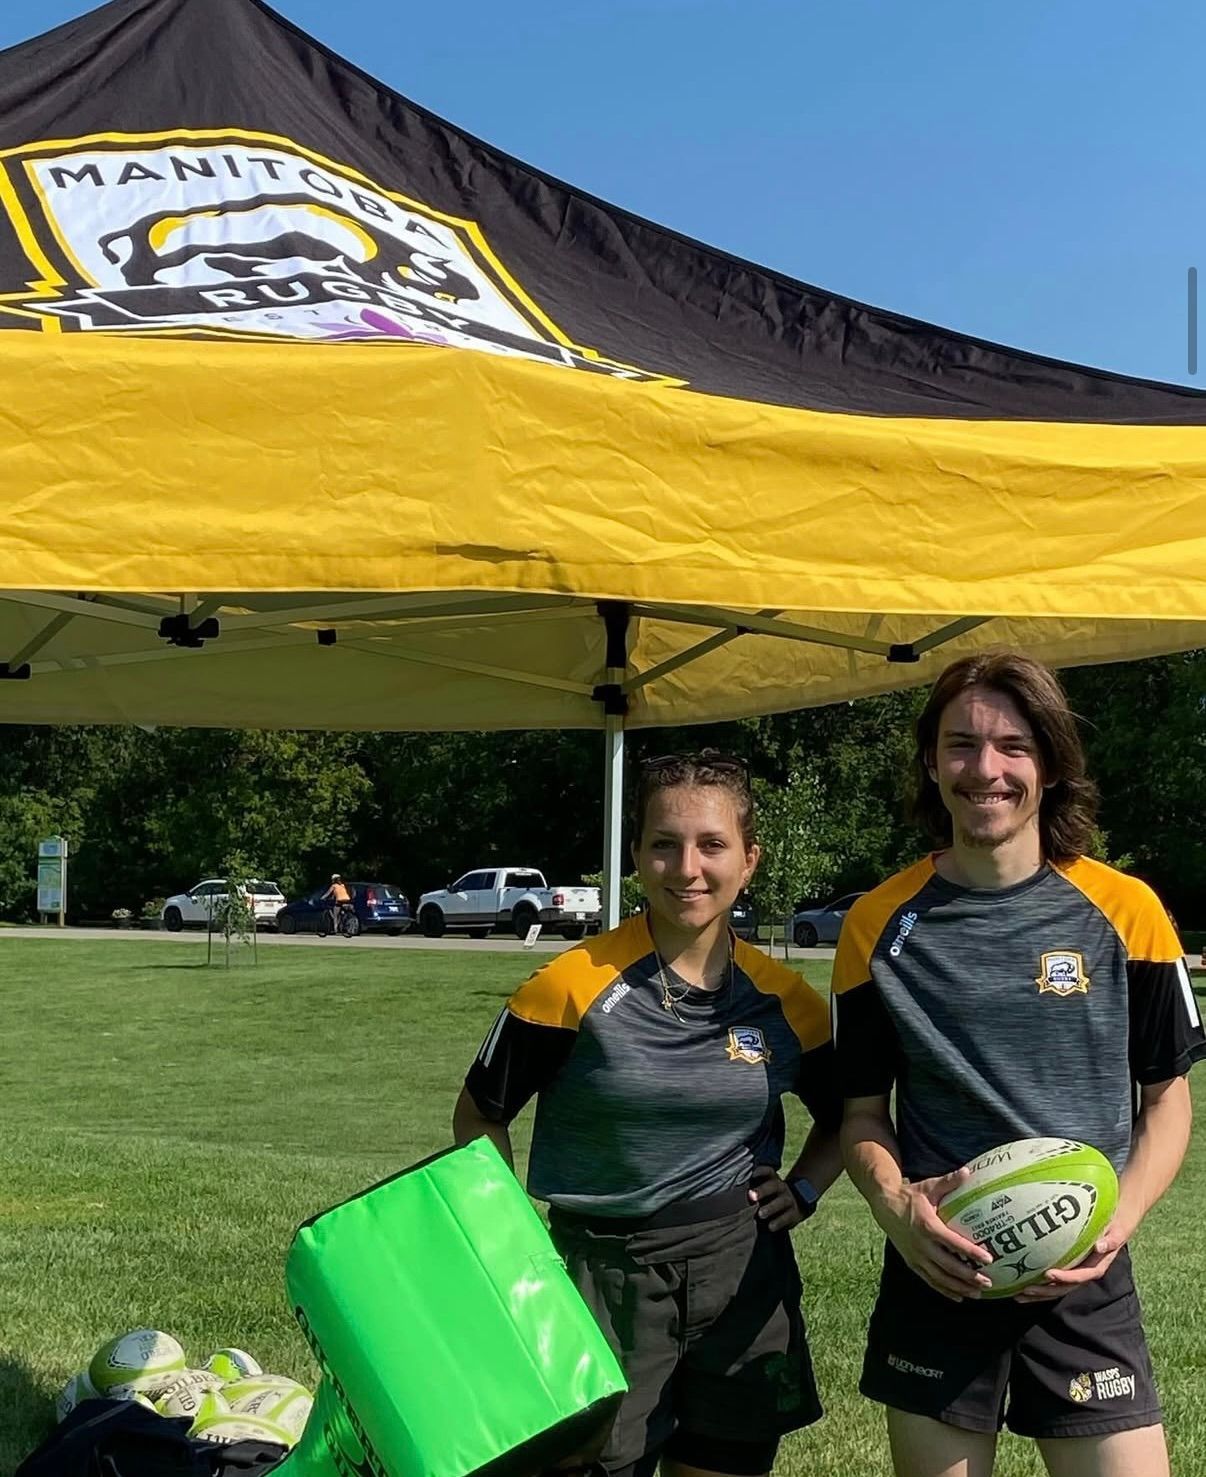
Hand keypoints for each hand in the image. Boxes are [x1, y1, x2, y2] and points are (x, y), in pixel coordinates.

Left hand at [748, 1165, 805, 1230]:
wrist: (795, 1206)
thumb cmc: (770, 1196)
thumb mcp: (765, 1188)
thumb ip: (753, 1187)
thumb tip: (734, 1190)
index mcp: (773, 1178)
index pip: (767, 1171)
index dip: (760, 1171)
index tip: (751, 1174)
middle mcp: (781, 1187)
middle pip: (774, 1186)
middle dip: (762, 1190)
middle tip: (751, 1196)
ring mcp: (789, 1200)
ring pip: (781, 1202)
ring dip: (770, 1208)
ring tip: (760, 1214)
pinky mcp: (794, 1214)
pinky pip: (787, 1217)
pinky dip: (778, 1222)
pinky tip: (770, 1226)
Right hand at [879, 1167, 993, 1302]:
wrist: (884, 1205)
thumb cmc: (911, 1196)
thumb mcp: (928, 1187)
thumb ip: (948, 1182)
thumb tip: (968, 1172)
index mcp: (927, 1226)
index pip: (953, 1243)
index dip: (970, 1252)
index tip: (988, 1259)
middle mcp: (921, 1244)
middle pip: (948, 1265)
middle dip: (969, 1276)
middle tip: (988, 1282)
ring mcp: (915, 1256)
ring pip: (939, 1277)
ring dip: (959, 1287)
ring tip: (977, 1293)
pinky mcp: (911, 1262)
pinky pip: (929, 1280)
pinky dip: (944, 1290)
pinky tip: (958, 1297)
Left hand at [1013, 1221, 1126, 1302]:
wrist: (1117, 1224)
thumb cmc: (1115, 1226)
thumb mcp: (1118, 1231)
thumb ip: (1113, 1239)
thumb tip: (1099, 1246)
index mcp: (1097, 1266)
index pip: (1081, 1276)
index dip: (1066, 1278)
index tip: (1048, 1274)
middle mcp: (1085, 1272)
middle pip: (1065, 1287)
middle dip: (1046, 1291)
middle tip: (1026, 1289)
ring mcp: (1076, 1272)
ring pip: (1057, 1288)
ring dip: (1039, 1293)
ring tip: (1018, 1295)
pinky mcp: (1068, 1268)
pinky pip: (1053, 1280)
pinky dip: (1039, 1284)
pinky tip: (1020, 1285)